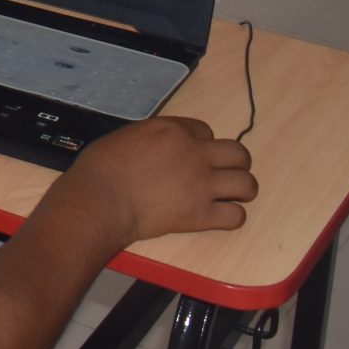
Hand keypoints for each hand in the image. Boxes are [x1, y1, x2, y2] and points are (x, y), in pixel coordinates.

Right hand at [58, 115, 257, 245]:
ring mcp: (201, 185)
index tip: (193, 156)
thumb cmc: (102, 166)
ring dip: (241, 189)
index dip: (202, 144)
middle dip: (235, 163)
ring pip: (246, 183)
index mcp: (174, 130)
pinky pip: (236, 216)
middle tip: (223, 174)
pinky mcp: (201, 215)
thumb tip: (160, 149)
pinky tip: (219, 217)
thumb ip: (153, 140)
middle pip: (238, 153)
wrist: (101, 198)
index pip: (206, 131)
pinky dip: (231, 217)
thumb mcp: (128, 136)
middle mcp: (195, 153)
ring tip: (230, 196)